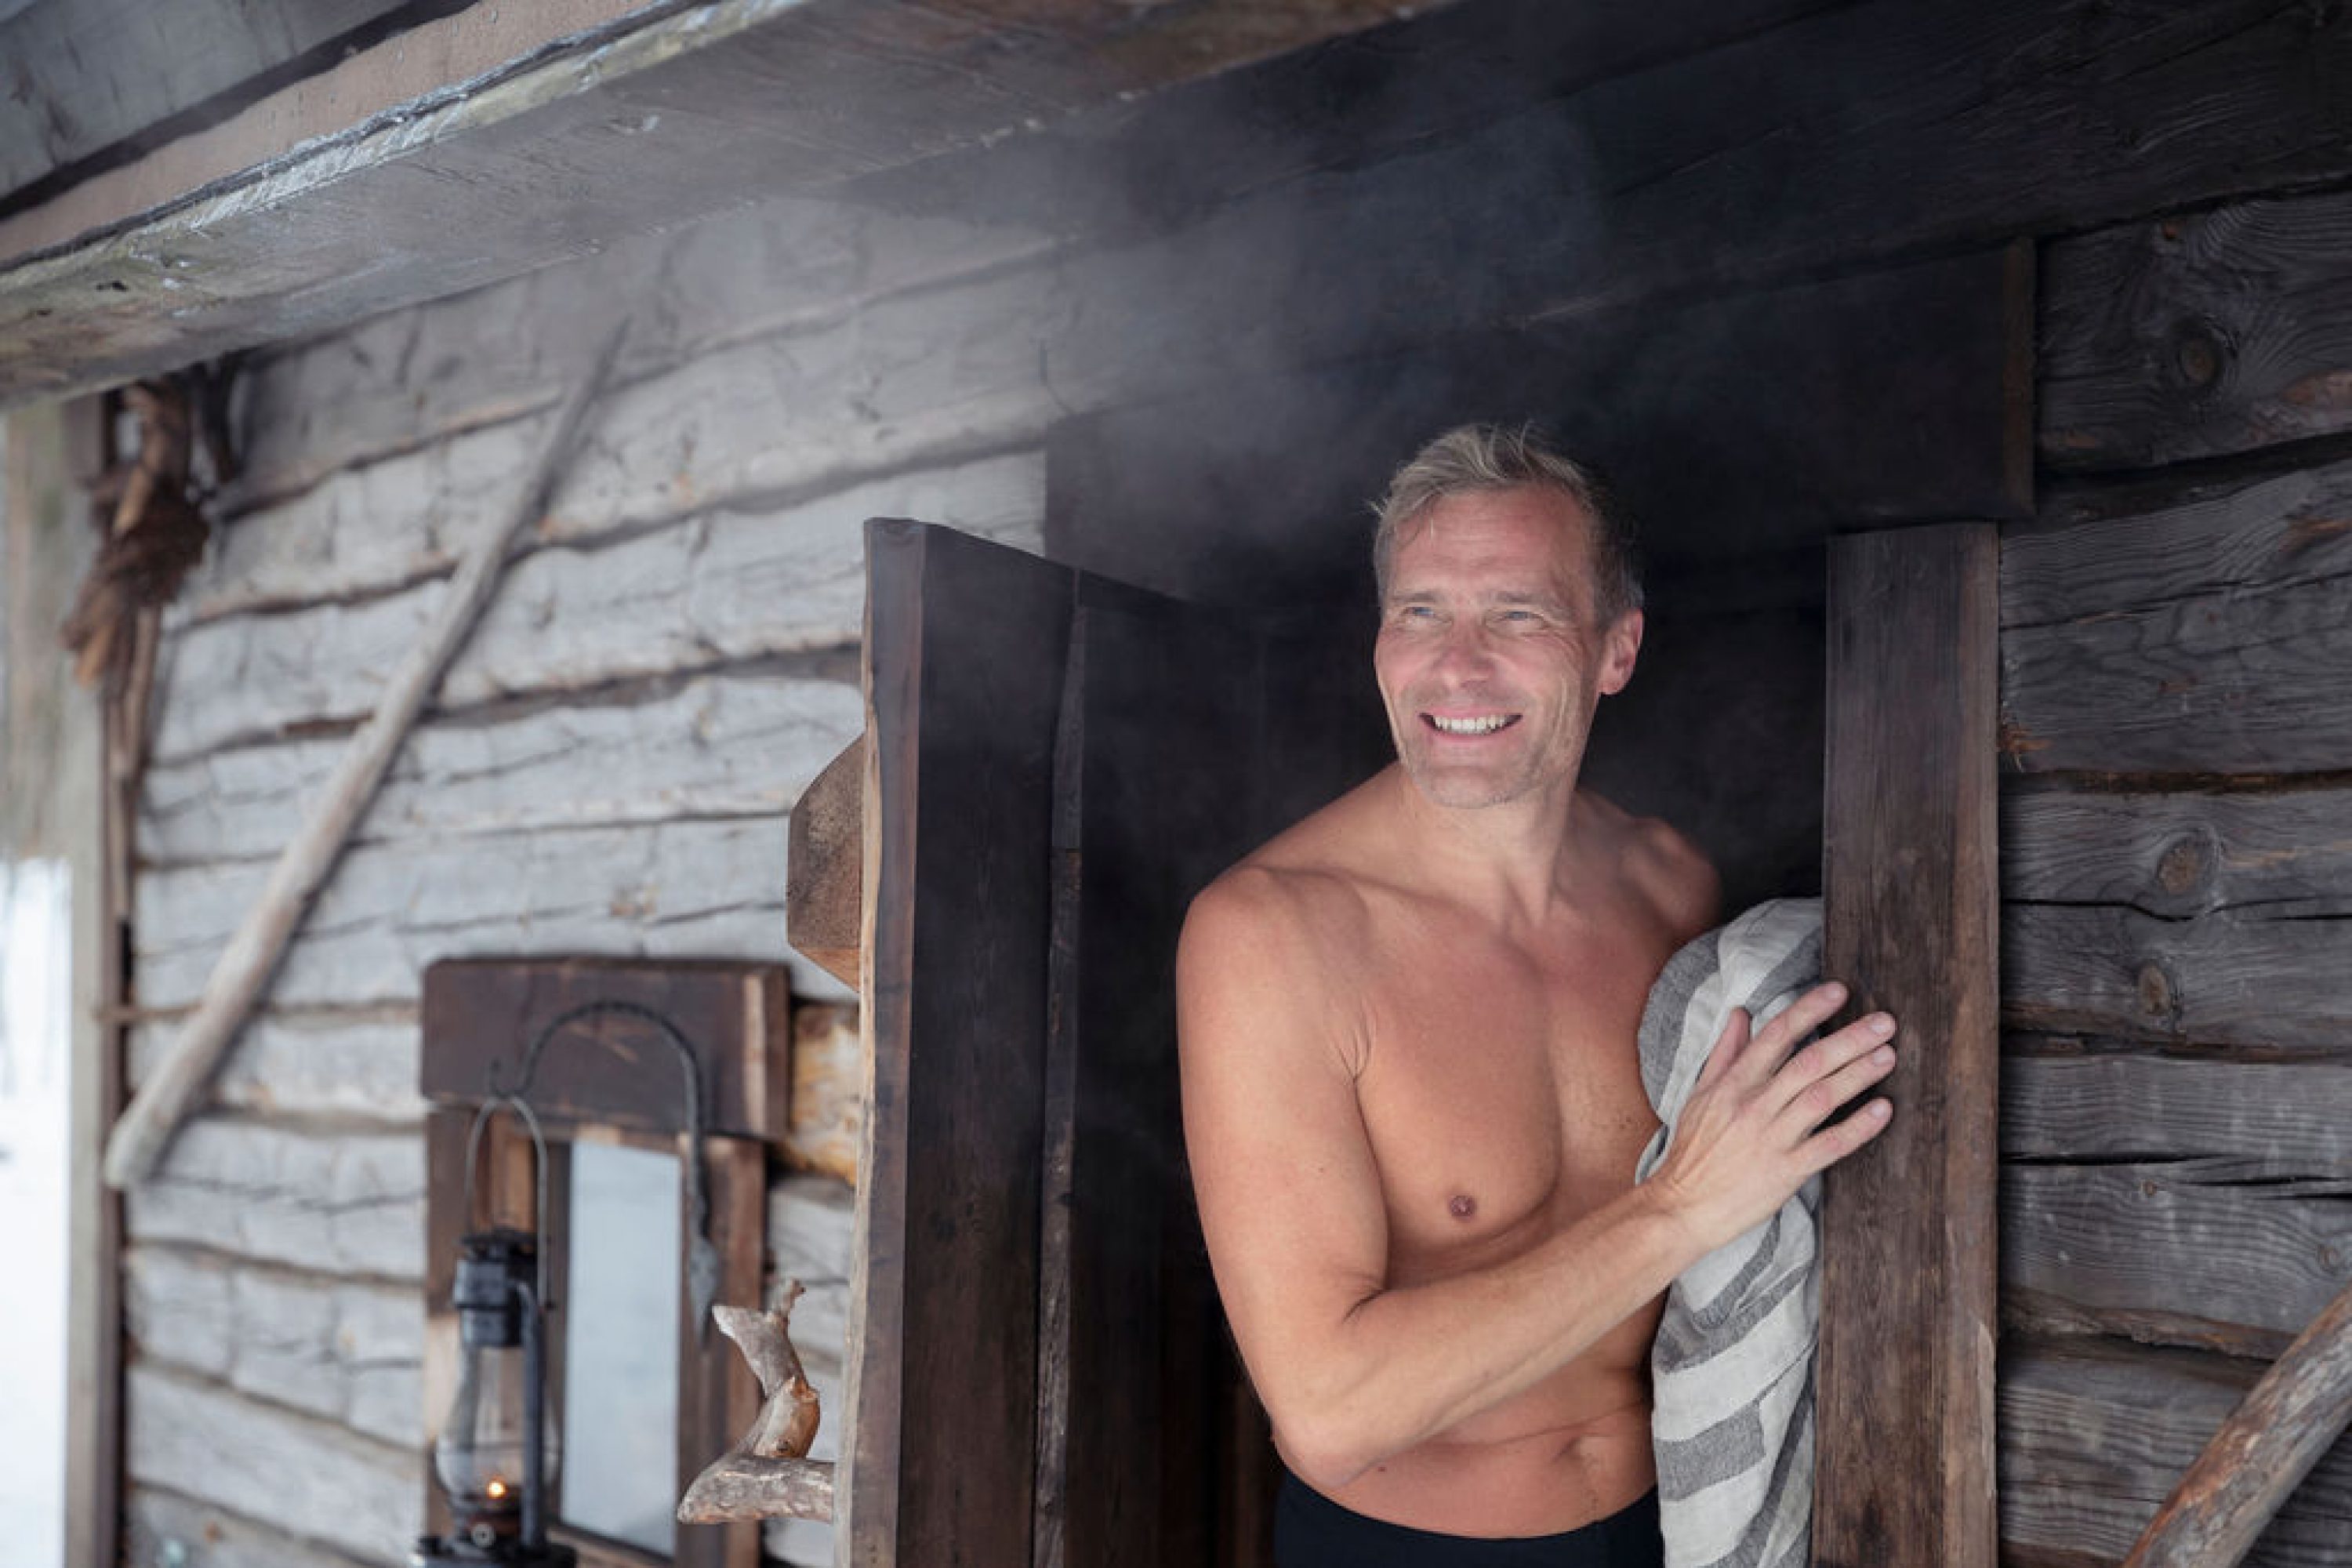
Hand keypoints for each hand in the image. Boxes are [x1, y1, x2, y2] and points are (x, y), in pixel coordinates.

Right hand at [1646, 981, 1894, 1252]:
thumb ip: (1725, 1053)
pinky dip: (1858, 1127)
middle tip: (1885, 1023)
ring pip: (1822, 1098)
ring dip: (1859, 1074)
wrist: (1683, 1206)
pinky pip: (1829, 1145)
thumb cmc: (1692, 1151)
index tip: (1839, 992)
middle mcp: (1754, 1106)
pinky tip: (1883, 1110)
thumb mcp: (1700, 1095)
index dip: (1809, 1010)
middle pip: (1809, 1063)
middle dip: (1850, 1039)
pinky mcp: (1787, 1172)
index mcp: (1733, 1084)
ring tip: (1888, 1055)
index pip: (1777, 1036)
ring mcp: (1772, 1139)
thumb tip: (1740, 1013)